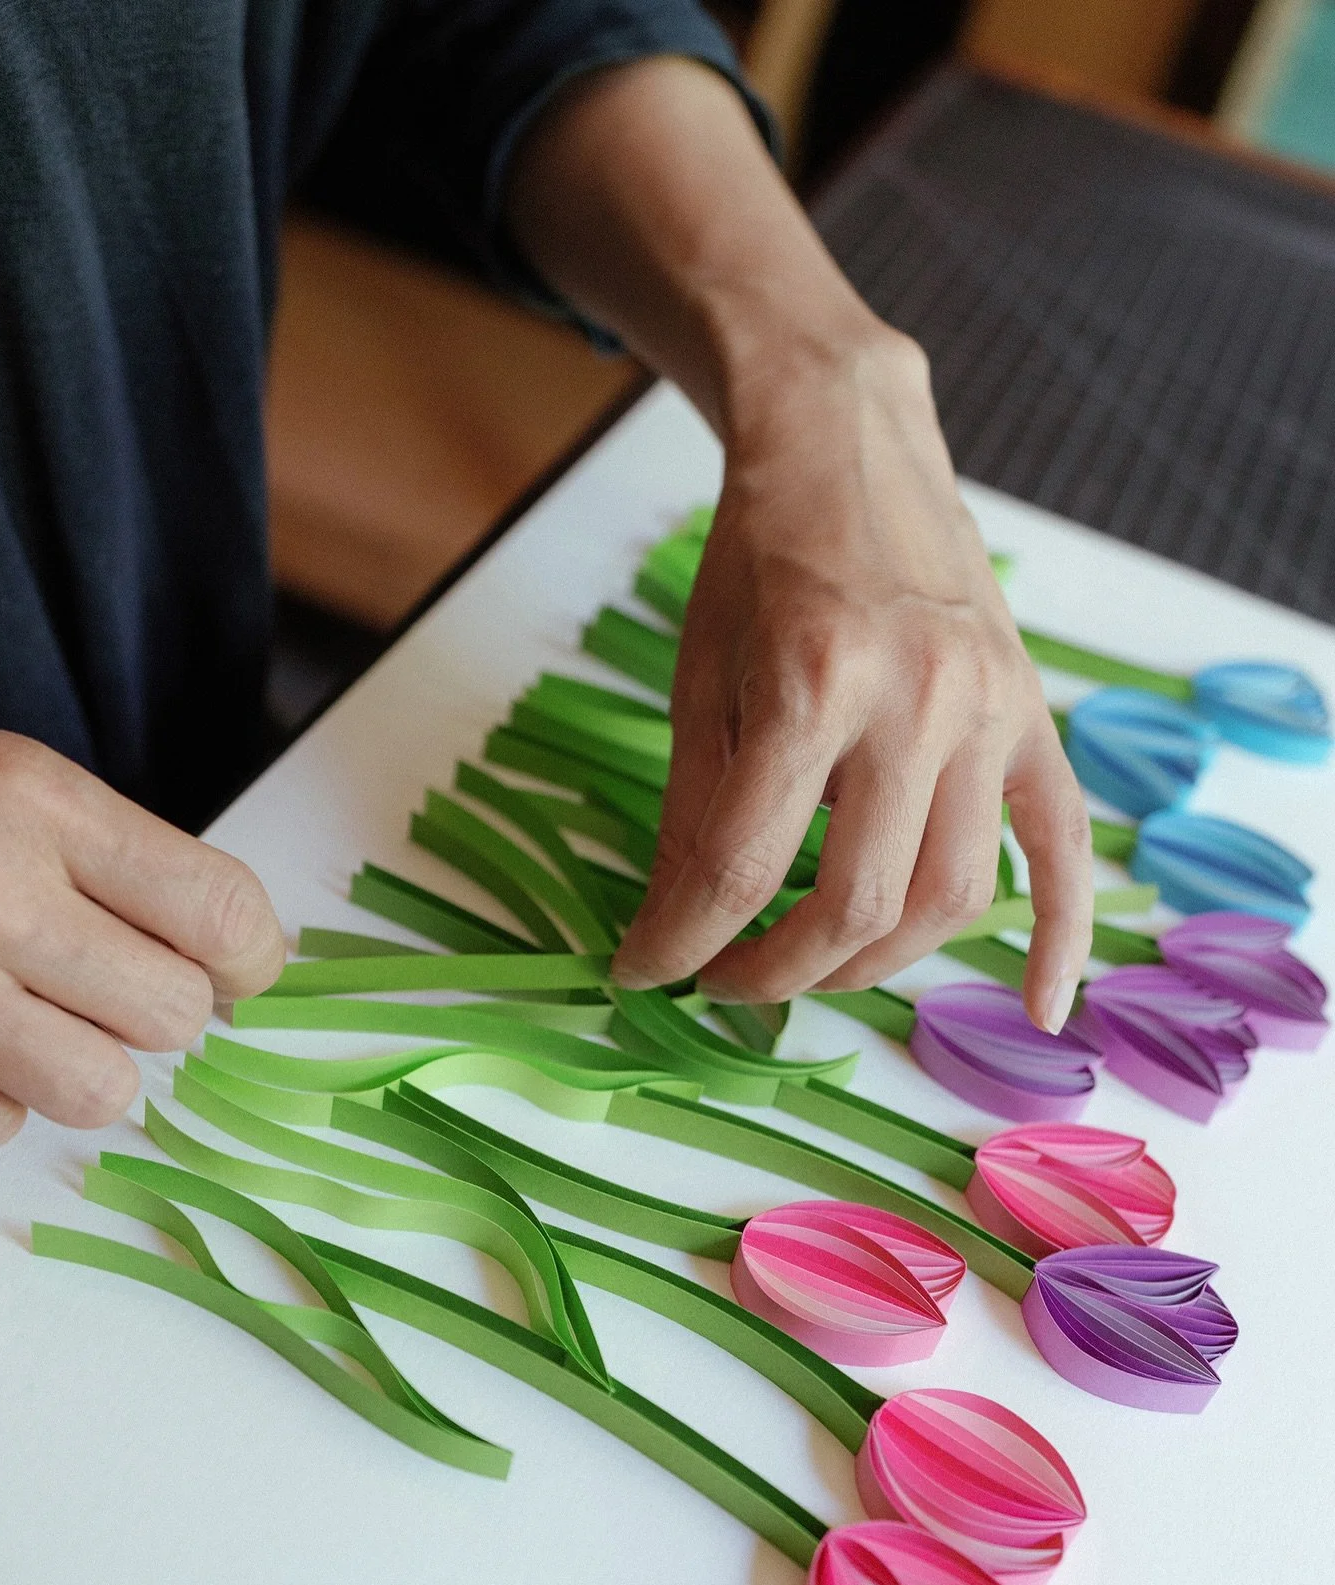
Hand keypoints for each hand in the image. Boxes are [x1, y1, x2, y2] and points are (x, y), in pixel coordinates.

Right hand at [0, 697, 285, 1148]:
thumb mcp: (7, 779)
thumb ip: (121, 862)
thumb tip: (235, 964)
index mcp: (27, 798)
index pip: (217, 910)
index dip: (252, 956)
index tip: (238, 967)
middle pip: (170, 1015)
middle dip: (161, 1008)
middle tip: (115, 981)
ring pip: (97, 1089)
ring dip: (83, 1060)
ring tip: (31, 1010)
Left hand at [612, 326, 1092, 1029]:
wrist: (849, 451)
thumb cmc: (758, 564)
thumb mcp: (700, 682)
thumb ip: (692, 815)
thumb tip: (673, 933)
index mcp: (812, 683)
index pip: (740, 867)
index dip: (680, 942)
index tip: (644, 971)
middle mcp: (917, 701)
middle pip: (857, 904)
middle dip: (777, 972)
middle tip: (726, 982)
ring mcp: (991, 711)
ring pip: (951, 897)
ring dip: (874, 965)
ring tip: (814, 969)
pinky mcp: (1032, 717)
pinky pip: (1064, 846)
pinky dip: (1060, 936)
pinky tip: (1040, 1009)